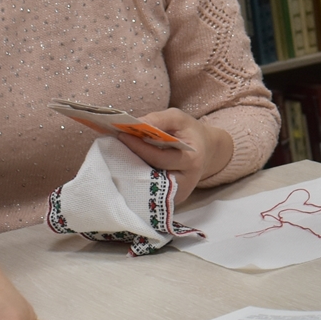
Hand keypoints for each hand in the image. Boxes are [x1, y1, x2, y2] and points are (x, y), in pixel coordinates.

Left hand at [119, 109, 233, 198]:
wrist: (205, 151)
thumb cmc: (190, 133)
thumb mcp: (178, 118)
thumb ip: (158, 119)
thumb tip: (134, 124)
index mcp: (192, 160)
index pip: (159, 157)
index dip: (139, 147)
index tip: (122, 136)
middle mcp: (187, 181)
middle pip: (152, 176)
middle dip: (131, 162)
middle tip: (115, 148)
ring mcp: (179, 194)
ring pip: (149, 188)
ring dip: (132, 174)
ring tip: (118, 158)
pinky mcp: (172, 201)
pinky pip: (151, 193)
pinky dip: (138, 182)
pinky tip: (128, 169)